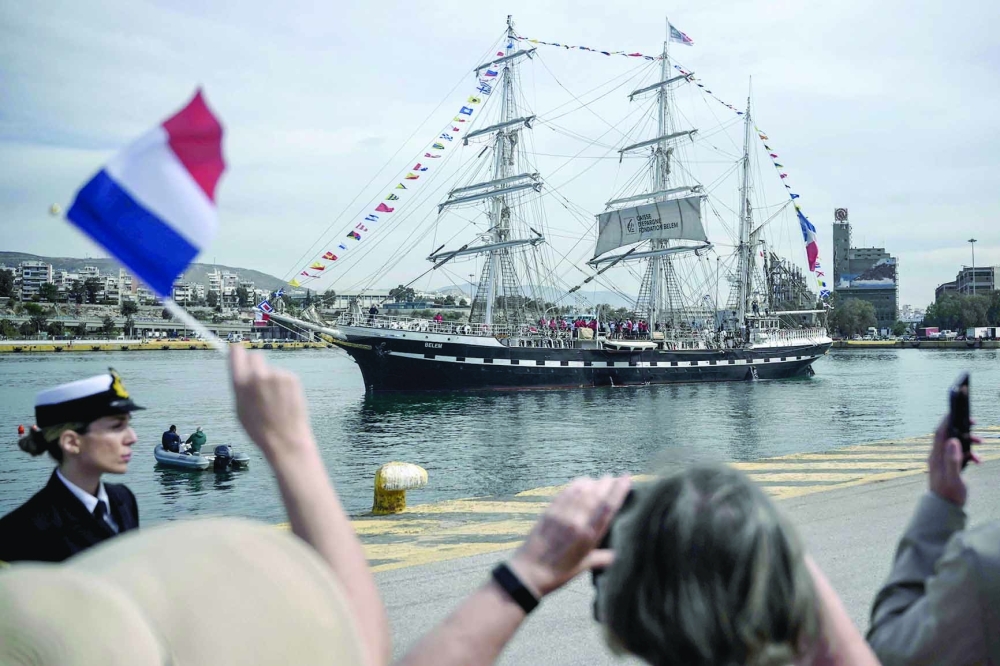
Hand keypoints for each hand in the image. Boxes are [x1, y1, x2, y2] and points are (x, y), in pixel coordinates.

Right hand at [229, 345, 314, 460]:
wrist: (285, 439)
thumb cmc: (259, 429)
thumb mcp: (239, 408)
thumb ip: (239, 386)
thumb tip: (239, 369)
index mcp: (241, 383)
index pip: (237, 353)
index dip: (237, 352)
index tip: (238, 351)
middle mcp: (258, 375)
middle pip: (255, 356)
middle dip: (255, 365)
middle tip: (258, 381)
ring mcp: (277, 375)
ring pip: (271, 369)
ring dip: (270, 379)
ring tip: (274, 400)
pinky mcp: (292, 378)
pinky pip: (283, 376)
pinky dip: (283, 384)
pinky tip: (284, 400)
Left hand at [508, 476, 630, 597]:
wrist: (529, 573)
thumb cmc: (559, 573)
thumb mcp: (584, 566)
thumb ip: (603, 558)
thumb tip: (619, 554)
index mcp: (588, 536)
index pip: (607, 507)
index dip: (618, 490)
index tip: (626, 478)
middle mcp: (576, 522)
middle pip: (595, 494)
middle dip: (606, 483)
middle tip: (614, 477)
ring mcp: (561, 515)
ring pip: (581, 490)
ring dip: (592, 482)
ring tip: (600, 479)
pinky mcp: (549, 512)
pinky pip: (565, 492)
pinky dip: (575, 485)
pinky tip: (581, 482)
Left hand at [928, 416, 980, 506]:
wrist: (944, 509)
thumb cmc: (949, 495)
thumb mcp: (953, 478)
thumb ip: (952, 459)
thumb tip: (953, 440)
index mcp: (936, 456)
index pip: (940, 433)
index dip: (947, 420)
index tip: (956, 411)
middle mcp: (937, 456)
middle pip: (948, 436)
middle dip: (961, 429)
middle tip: (975, 424)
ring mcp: (942, 461)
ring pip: (955, 445)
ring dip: (967, 442)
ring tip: (980, 444)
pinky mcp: (948, 467)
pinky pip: (958, 455)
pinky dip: (968, 455)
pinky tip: (978, 460)